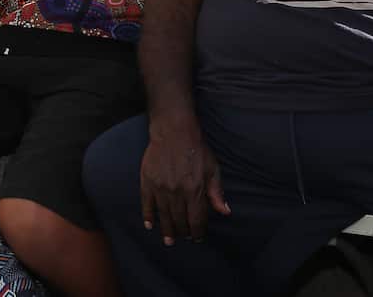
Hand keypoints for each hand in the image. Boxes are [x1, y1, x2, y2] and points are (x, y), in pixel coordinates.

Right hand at [140, 116, 229, 244]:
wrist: (173, 130)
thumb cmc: (196, 149)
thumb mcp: (213, 169)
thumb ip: (217, 192)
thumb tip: (225, 212)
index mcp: (194, 190)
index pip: (196, 219)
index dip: (198, 231)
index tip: (197, 237)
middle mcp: (177, 192)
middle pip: (179, 220)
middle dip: (183, 232)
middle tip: (184, 238)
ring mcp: (160, 187)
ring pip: (164, 215)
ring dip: (167, 230)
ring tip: (169, 241)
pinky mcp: (147, 181)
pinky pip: (146, 204)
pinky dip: (147, 216)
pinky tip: (150, 225)